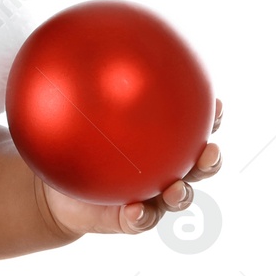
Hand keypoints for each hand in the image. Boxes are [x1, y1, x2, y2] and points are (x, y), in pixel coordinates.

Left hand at [39, 97, 222, 237]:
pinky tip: (134, 210)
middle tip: (208, 152)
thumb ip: (84, 92)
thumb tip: (79, 55)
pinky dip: (141, 216)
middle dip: (209, 160)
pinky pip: (141, 220)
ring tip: (175, 189)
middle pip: (198, 166)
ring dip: (182, 194)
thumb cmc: (72, 145)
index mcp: (161, 144)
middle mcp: (164, 171)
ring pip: (178, 198)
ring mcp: (150, 198)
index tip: (217, 106)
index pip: (193, 128)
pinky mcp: (131, 220)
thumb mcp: (75, 116)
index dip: (211, 118)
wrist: (58, 190)